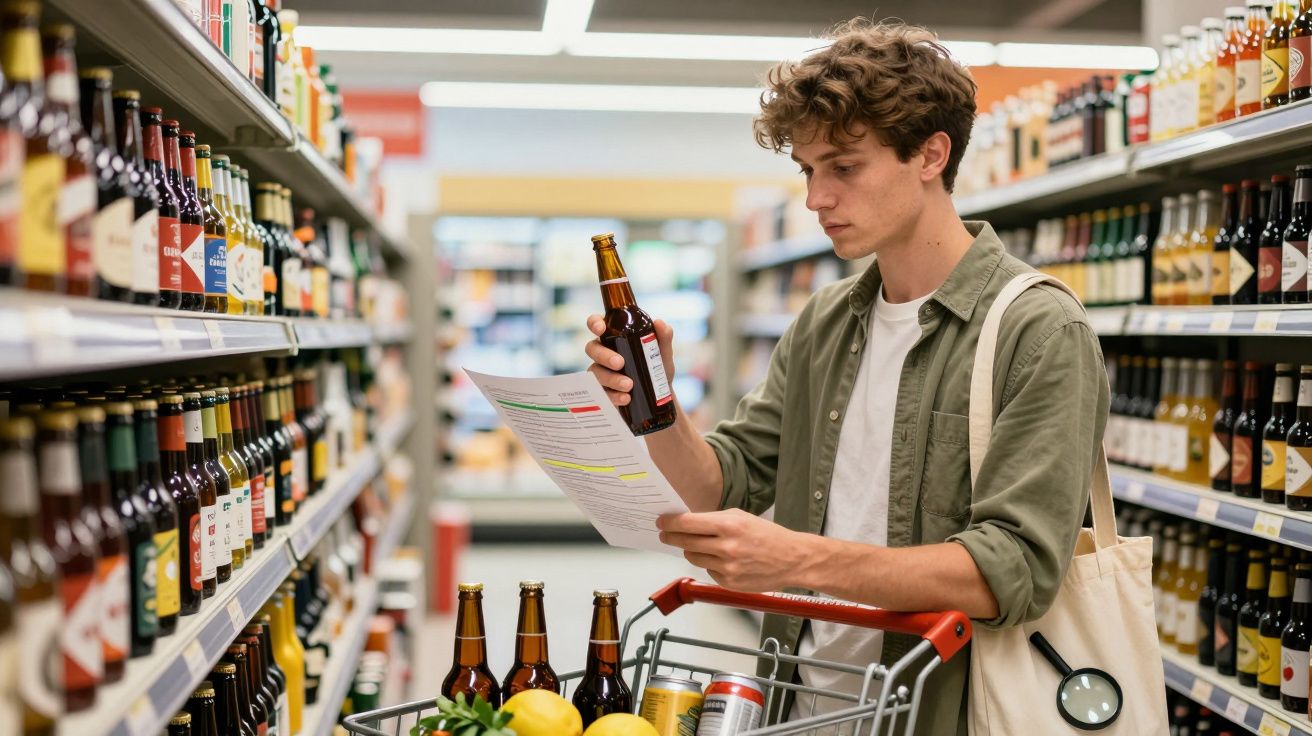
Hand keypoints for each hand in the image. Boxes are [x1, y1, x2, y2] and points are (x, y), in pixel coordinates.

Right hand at [584, 315, 675, 408]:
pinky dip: (613, 395)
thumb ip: (663, 338)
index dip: (594, 323)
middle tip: (620, 363)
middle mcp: (604, 352)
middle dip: (603, 355)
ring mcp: (601, 372)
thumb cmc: (657, 368)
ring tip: (629, 385)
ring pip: (595, 372)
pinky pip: (601, 392)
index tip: (601, 329)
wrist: (660, 396)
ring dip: (611, 378)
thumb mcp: (663, 353)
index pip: (597, 324)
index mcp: (615, 337)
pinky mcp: (603, 391)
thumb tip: (659, 323)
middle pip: (592, 348)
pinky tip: (625, 398)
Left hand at [657, 509, 813, 592]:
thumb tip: (688, 522)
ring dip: (691, 551)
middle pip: (685, 542)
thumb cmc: (768, 536)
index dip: (670, 523)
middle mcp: (726, 547)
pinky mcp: (729, 583)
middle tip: (665, 534)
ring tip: (700, 546)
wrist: (792, 559)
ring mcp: (727, 567)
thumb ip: (715, 520)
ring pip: (693, 558)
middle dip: (671, 537)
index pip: (688, 523)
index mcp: (729, 525)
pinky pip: (707, 571)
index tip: (661, 522)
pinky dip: (709, 564)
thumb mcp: (742, 517)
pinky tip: (722, 560)